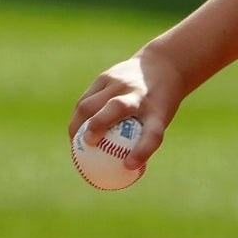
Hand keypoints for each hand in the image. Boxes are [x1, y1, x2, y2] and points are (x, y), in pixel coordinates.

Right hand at [69, 52, 185, 169]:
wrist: (162, 66)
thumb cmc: (160, 104)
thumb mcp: (161, 119)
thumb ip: (142, 140)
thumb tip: (121, 171)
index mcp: (159, 110)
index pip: (153, 133)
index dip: (142, 151)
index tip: (129, 166)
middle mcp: (139, 95)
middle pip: (118, 107)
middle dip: (99, 124)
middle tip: (88, 142)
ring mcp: (120, 83)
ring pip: (91, 103)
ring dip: (78, 124)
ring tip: (75, 143)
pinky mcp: (105, 77)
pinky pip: (85, 100)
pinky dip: (78, 117)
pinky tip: (74, 131)